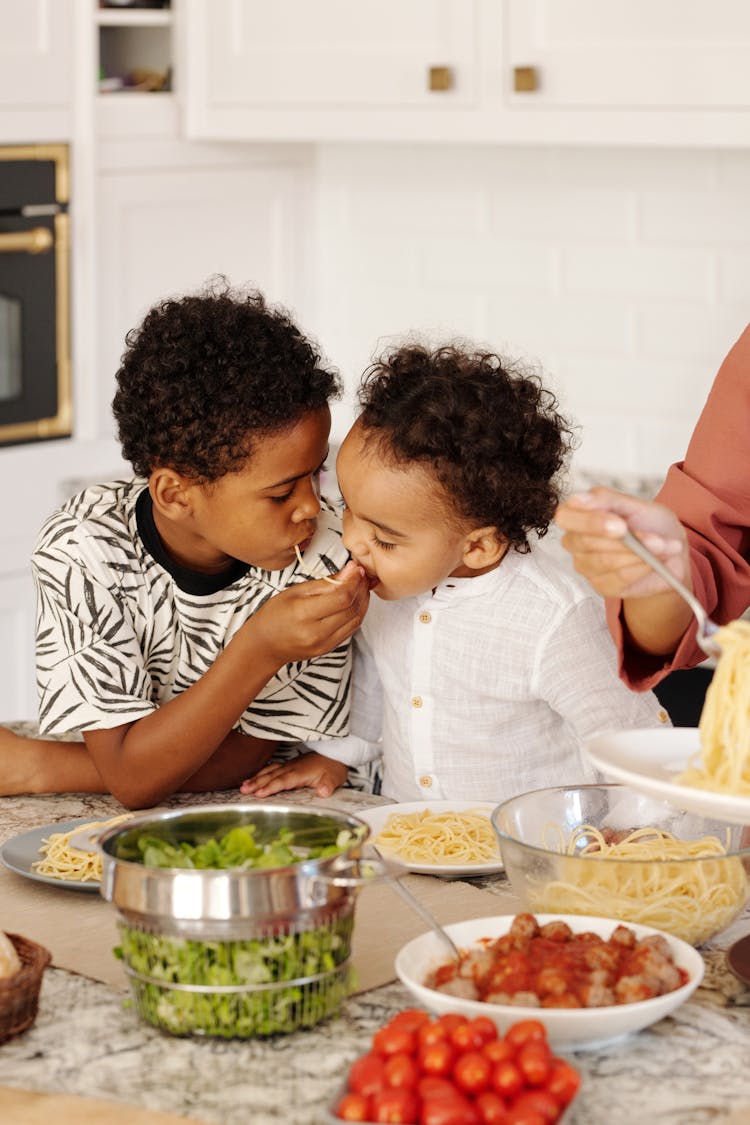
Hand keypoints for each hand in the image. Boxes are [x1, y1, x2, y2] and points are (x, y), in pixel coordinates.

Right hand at [240, 751, 348, 798]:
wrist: (335, 754)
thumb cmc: (333, 768)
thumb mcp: (335, 778)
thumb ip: (328, 785)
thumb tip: (323, 792)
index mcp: (301, 772)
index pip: (284, 781)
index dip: (272, 787)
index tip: (260, 793)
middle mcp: (292, 767)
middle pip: (272, 775)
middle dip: (257, 783)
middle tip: (244, 790)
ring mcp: (289, 765)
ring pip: (269, 771)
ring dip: (256, 778)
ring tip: (243, 786)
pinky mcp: (288, 765)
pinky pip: (271, 768)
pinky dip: (261, 773)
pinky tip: (252, 779)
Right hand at [250, 560, 369, 663]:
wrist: (265, 645)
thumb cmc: (274, 615)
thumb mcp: (295, 591)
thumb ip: (325, 582)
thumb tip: (350, 571)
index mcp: (303, 614)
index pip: (341, 596)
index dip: (354, 580)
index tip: (357, 568)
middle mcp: (316, 632)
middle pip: (351, 607)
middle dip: (360, 587)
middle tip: (361, 574)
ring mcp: (324, 643)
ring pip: (356, 619)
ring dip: (363, 600)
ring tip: (360, 585)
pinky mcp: (329, 649)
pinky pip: (351, 629)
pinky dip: (357, 612)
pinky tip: (356, 601)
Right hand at [554, 487, 690, 598]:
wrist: (670, 548)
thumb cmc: (649, 523)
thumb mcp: (633, 504)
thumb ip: (606, 499)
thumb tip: (578, 500)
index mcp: (576, 515)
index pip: (566, 517)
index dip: (591, 522)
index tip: (620, 524)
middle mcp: (575, 542)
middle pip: (587, 542)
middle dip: (625, 541)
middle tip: (655, 539)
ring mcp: (586, 566)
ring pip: (606, 561)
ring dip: (640, 554)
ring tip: (664, 547)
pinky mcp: (601, 586)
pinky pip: (619, 578)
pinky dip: (641, 569)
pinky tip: (653, 562)